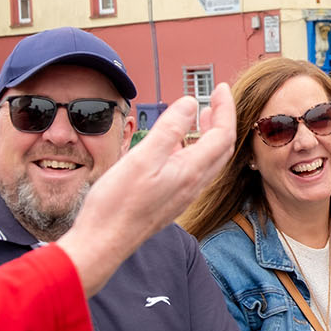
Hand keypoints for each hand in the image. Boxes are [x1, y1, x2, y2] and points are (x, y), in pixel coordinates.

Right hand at [57, 85, 235, 296]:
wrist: (104, 242)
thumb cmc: (118, 204)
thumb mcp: (143, 158)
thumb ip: (169, 129)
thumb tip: (191, 103)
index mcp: (191, 171)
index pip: (223, 134)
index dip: (226, 108)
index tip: (220, 88)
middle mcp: (193, 185)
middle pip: (222, 147)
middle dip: (222, 119)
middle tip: (216, 98)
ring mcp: (183, 194)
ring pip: (209, 160)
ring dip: (210, 135)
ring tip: (201, 116)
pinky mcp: (171, 201)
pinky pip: (195, 170)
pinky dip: (195, 149)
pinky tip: (177, 145)